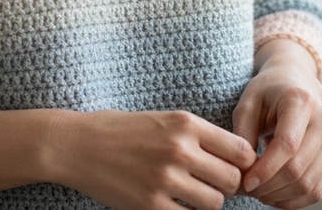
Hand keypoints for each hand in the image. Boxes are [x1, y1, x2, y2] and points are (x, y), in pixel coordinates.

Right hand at [47, 109, 257, 209]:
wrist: (77, 146)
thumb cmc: (123, 131)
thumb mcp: (165, 120)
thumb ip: (199, 136)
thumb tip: (237, 159)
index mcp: (186, 124)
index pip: (241, 150)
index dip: (244, 163)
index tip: (235, 168)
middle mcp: (180, 150)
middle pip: (232, 179)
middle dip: (228, 186)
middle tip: (212, 184)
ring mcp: (165, 179)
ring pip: (215, 203)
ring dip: (208, 203)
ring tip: (192, 195)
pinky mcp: (150, 205)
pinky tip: (174, 204)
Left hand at [233, 40, 321, 208]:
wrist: (295, 82)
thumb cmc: (267, 92)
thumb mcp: (247, 104)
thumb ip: (242, 136)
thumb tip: (242, 171)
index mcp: (301, 101)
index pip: (287, 144)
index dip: (266, 169)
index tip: (246, 182)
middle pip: (298, 168)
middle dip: (269, 186)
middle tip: (248, 189)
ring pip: (308, 184)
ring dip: (280, 196)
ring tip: (259, 192)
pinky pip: (316, 190)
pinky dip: (294, 200)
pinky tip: (274, 195)